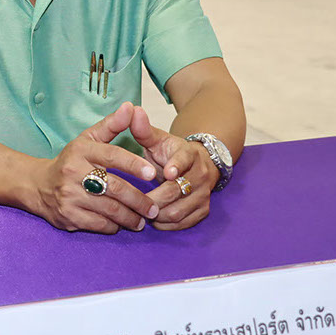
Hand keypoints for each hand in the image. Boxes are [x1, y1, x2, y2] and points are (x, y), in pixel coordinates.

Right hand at [33, 102, 158, 233]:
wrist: (38, 186)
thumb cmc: (71, 161)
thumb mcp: (88, 139)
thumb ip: (112, 124)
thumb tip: (131, 107)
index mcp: (81, 150)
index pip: (112, 156)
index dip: (134, 164)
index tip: (153, 173)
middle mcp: (73, 173)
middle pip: (114, 188)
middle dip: (138, 200)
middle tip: (154, 207)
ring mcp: (69, 196)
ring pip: (109, 209)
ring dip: (131, 217)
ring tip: (143, 218)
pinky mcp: (68, 217)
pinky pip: (99, 224)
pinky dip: (114, 226)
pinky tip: (122, 223)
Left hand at [129, 107, 219, 230]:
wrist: (196, 164)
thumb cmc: (170, 153)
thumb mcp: (157, 139)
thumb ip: (142, 129)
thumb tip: (131, 109)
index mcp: (189, 154)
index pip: (184, 160)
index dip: (177, 166)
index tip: (167, 173)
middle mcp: (200, 174)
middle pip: (177, 191)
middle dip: (154, 198)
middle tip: (135, 201)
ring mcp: (204, 194)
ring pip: (179, 211)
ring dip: (157, 214)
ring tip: (141, 211)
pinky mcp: (203, 210)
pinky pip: (184, 223)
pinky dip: (167, 225)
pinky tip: (154, 220)